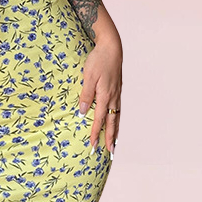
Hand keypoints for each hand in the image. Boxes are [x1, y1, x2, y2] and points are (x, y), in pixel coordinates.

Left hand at [79, 38, 121, 152]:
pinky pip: (118, 110)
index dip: (96, 133)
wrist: (112, 47)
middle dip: (110, 139)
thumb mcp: (88, 77)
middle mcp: (113, 97)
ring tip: (115, 144)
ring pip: (117, 117)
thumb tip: (82, 113)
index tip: (93, 145)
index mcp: (105, 95)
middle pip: (112, 123)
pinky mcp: (117, 90)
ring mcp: (117, 94)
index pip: (99, 119)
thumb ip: (86, 95)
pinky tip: (116, 123)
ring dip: (116, 132)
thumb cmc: (98, 60)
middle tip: (110, 153)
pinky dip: (118, 121)